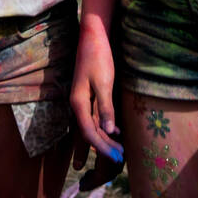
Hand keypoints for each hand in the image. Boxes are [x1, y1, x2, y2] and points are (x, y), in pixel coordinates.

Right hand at [69, 21, 123, 169]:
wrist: (93, 38)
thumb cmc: (98, 58)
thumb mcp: (104, 82)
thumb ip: (105, 108)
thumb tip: (107, 132)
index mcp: (78, 103)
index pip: (88, 132)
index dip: (101, 147)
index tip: (116, 157)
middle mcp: (77, 105)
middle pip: (88, 132)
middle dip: (103, 148)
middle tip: (119, 160)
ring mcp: (82, 101)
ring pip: (91, 127)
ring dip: (103, 140)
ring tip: (117, 152)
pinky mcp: (88, 96)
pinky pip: (93, 117)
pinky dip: (103, 127)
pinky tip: (113, 132)